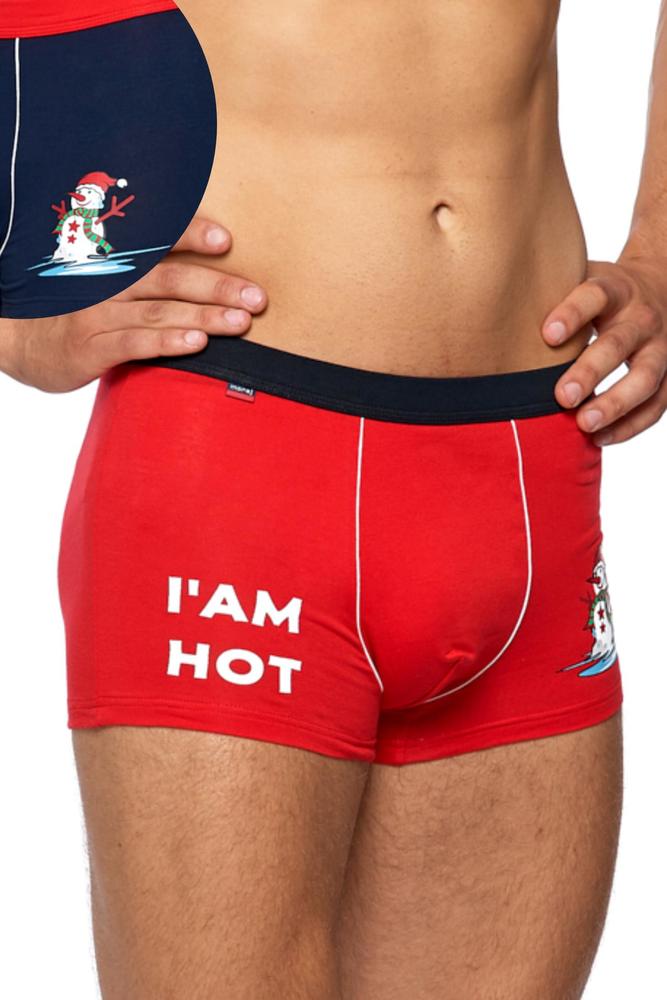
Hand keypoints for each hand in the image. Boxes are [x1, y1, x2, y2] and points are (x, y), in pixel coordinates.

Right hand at [0, 215, 266, 393]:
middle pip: (169, 278)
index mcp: (114, 258)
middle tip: (257, 296)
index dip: (191, 236)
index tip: (227, 240)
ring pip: (159, 311)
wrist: (17, 340)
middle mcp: (106, 280)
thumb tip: (205, 271)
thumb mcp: (104, 279)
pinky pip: (135, 343)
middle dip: (217, 285)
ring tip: (241, 322)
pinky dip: (168, 342)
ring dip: (205, 316)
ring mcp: (97, 313)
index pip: (157, 241)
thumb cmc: (76, 307)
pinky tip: (197, 343)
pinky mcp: (91, 348)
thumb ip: (146, 271)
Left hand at [541, 256, 666, 444]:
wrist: (660, 287)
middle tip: (561, 396)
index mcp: (616, 289)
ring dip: (615, 404)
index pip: (595, 296)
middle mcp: (642, 317)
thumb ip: (550, 296)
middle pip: (619, 344)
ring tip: (584, 425)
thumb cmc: (599, 294)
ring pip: (645, 379)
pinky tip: (598, 439)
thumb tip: (492, 318)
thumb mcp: (580, 279)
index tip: (546, 335)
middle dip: (590, 371)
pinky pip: (656, 406)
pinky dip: (629, 426)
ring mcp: (661, 347)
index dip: (572, 314)